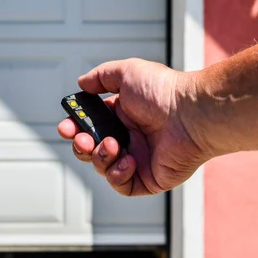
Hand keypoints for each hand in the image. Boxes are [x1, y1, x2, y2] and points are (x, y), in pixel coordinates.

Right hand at [57, 58, 213, 195]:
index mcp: (123, 115)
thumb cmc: (164, 92)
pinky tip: (128, 160)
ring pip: (103, 167)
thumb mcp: (126, 72)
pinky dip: (117, 174)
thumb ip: (100, 77)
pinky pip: (122, 185)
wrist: (191, 114)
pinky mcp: (149, 178)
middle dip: (80, 146)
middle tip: (82, 140)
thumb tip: (81, 84)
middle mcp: (130, 137)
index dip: (74, 127)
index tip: (66, 126)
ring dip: (100, 157)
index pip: (90, 125)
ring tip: (113, 144)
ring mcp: (139, 159)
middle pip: (91, 149)